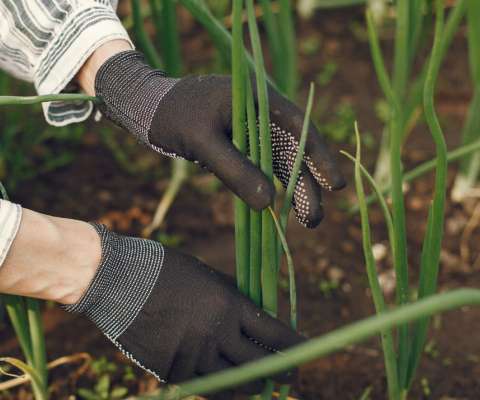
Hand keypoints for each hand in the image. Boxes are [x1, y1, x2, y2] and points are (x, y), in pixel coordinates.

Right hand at [65, 223, 305, 399]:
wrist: (116, 280)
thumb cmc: (164, 270)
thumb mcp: (207, 276)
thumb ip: (234, 298)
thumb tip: (261, 315)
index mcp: (228, 305)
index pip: (276, 335)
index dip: (296, 349)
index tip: (304, 354)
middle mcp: (215, 334)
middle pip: (261, 366)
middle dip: (280, 374)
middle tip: (288, 376)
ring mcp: (192, 355)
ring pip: (234, 384)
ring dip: (248, 384)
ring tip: (253, 382)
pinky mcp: (169, 370)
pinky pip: (203, 388)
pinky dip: (216, 387)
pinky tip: (221, 385)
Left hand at [94, 50, 346, 226]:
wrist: (145, 107)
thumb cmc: (172, 117)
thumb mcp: (202, 143)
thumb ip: (234, 170)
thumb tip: (269, 203)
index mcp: (258, 98)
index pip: (299, 127)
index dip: (319, 157)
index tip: (334, 186)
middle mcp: (260, 111)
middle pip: (293, 150)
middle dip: (307, 185)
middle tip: (314, 220)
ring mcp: (250, 127)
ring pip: (280, 161)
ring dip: (293, 189)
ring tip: (306, 221)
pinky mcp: (239, 142)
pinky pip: (262, 166)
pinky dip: (270, 185)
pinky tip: (279, 209)